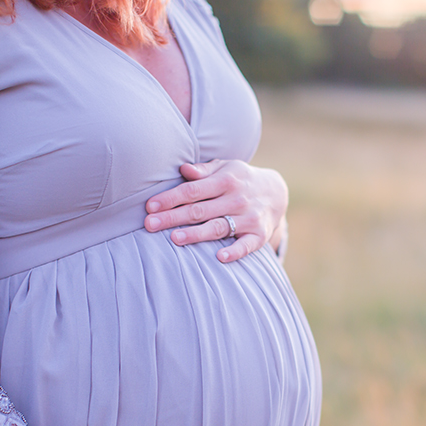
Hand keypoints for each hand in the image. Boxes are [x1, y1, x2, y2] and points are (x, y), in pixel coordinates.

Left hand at [144, 159, 287, 262]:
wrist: (275, 192)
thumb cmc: (239, 180)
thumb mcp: (225, 168)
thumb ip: (203, 170)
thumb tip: (183, 170)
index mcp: (225, 180)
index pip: (193, 190)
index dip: (170, 198)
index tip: (150, 206)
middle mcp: (237, 198)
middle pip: (200, 210)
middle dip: (173, 217)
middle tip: (150, 225)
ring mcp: (249, 217)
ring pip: (218, 227)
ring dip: (196, 234)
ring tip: (175, 239)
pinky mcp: (259, 235)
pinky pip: (246, 245)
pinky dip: (235, 251)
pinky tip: (220, 256)